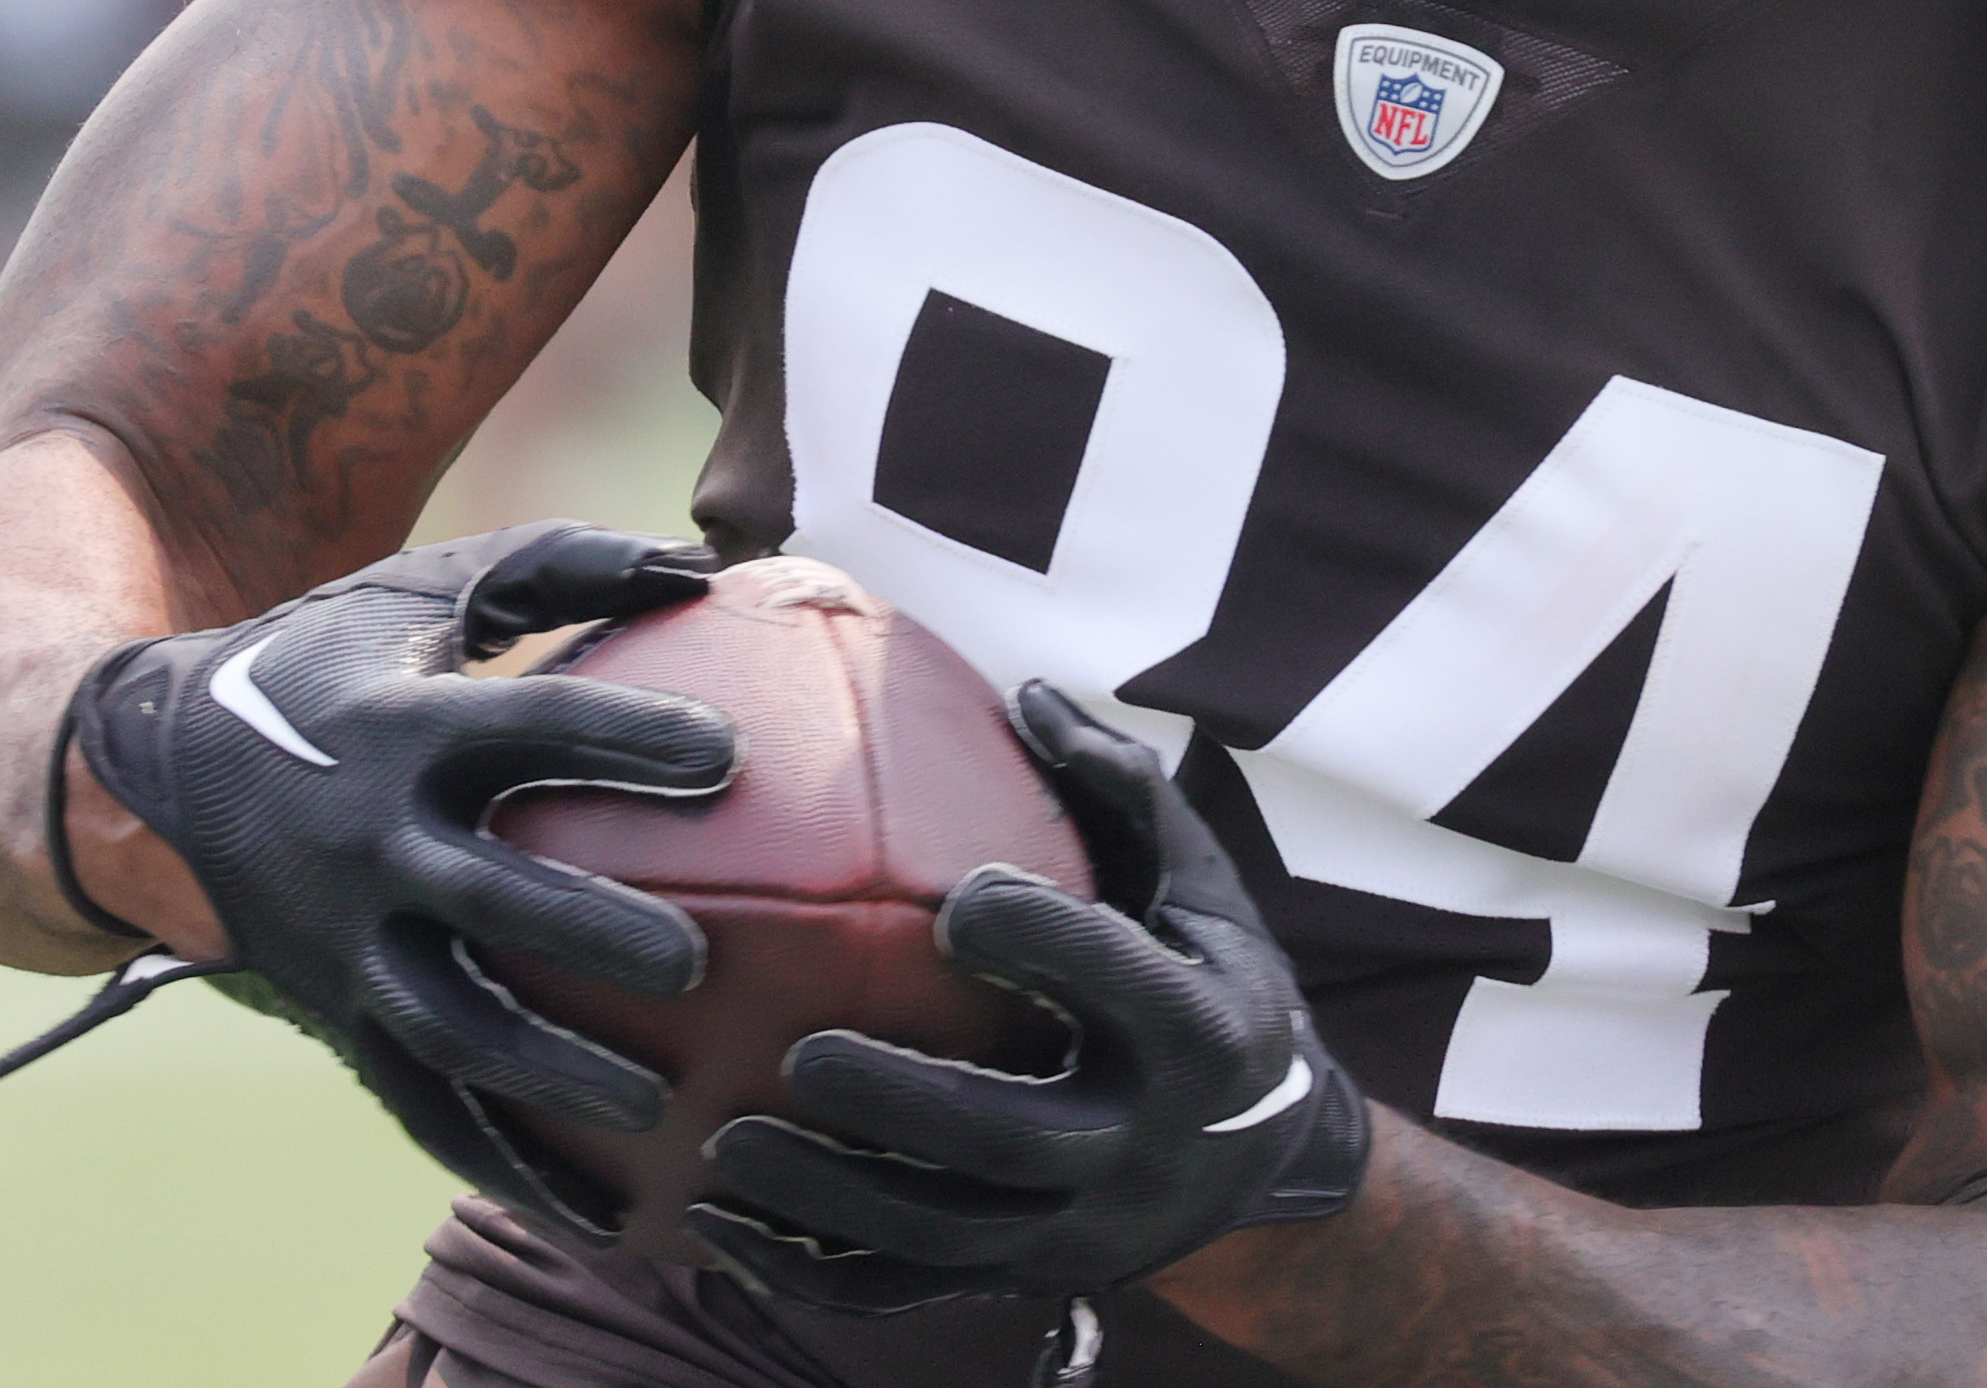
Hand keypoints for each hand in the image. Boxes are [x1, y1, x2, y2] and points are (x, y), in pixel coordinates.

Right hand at [53, 522, 738, 1230]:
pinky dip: (506, 1164)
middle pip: (485, 899)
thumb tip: (703, 562)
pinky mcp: (335, 1015)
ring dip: (548, 1075)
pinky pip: (423, 1106)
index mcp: (400, 729)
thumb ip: (559, 566)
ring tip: (657, 1109)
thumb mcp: (421, 589)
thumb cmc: (327, 663)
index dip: (625, 738)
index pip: (528, 729)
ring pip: (448, 1028)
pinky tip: (603, 1211)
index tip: (728, 756)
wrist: (144, 774)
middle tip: (692, 962)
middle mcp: (366, 844)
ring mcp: (345, 943)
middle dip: (584, 933)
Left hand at [690, 682, 1367, 1311]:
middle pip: (1014, 1139)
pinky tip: (721, 1227)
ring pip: (946, 1233)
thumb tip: (1026, 695)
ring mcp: (1084, 1227)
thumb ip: (1121, 793)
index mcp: (1199, 1030)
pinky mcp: (1028, 1275)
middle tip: (804, 1055)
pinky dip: (812, 1271)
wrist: (1264, 1152)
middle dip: (906, 1105)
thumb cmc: (1208, 972)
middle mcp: (1145, 1143)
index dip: (1046, 946)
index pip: (1121, 987)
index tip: (957, 903)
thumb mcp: (1199, 886)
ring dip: (832, 1199)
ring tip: (729, 1144)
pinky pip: (909, 1291)